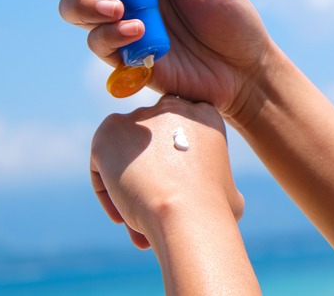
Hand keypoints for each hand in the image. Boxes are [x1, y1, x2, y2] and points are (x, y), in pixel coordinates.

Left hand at [91, 95, 243, 248]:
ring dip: (129, 189)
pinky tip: (123, 218)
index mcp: (204, 114)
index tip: (178, 194)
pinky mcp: (108, 131)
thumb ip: (217, 180)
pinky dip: (109, 193)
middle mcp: (170, 107)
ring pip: (126, 157)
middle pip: (152, 145)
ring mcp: (138, 116)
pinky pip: (103, 167)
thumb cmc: (214, 206)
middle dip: (150, 177)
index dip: (177, 168)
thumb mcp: (230, 189)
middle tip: (156, 212)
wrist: (186, 209)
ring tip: (139, 226)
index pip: (182, 134)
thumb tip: (221, 193)